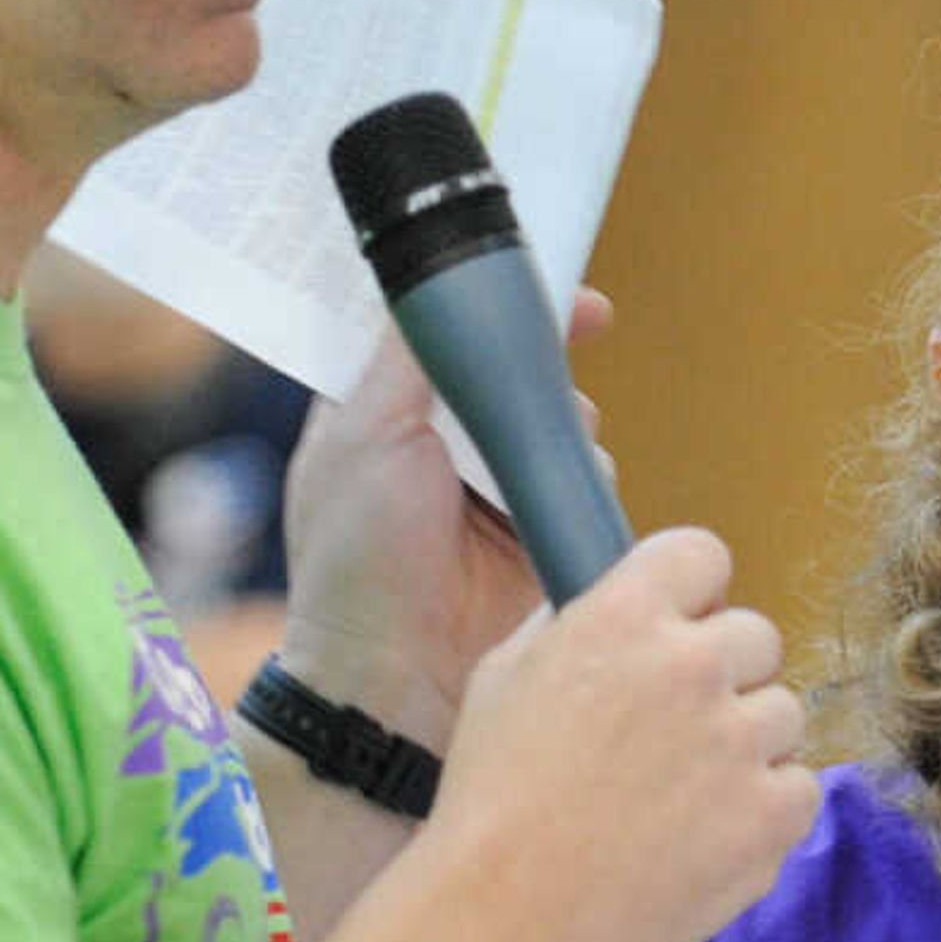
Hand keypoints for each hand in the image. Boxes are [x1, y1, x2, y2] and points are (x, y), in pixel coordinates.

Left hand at [277, 293, 614, 745]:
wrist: (397, 678)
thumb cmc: (356, 558)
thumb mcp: (364, 434)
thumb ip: (404, 356)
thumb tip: (433, 283)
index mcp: (374, 409)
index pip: (433, 330)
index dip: (477, 293)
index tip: (525, 263)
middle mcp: (435, 441)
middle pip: (505, 362)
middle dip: (540, 347)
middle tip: (584, 318)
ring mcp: (489, 486)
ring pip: (553, 412)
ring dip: (559, 416)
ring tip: (526, 450)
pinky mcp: (535, 527)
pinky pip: (578, 473)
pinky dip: (578, 471)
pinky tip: (546, 494)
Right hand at [425, 525, 819, 941]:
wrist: (507, 913)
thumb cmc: (493, 797)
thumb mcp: (506, 674)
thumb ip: (574, 625)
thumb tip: (619, 602)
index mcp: (623, 616)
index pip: (703, 555)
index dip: (693, 595)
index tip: (680, 629)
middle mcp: (692, 665)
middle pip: (757, 636)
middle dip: (724, 676)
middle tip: (675, 730)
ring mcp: (739, 741)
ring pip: (784, 713)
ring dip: (747, 744)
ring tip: (684, 795)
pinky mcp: (771, 814)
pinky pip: (800, 787)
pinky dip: (766, 810)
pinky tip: (708, 834)